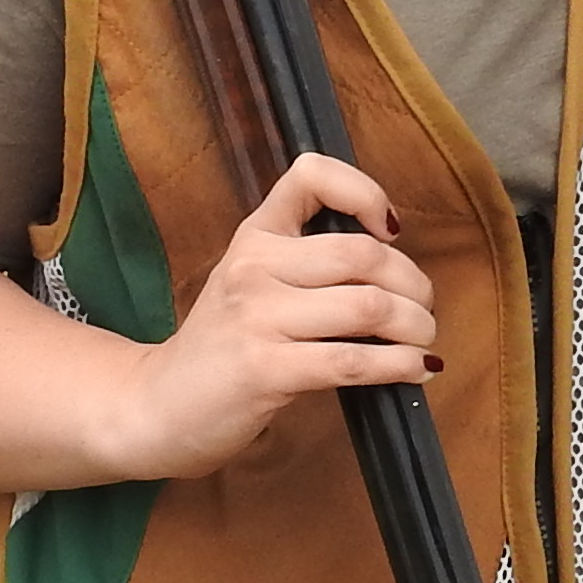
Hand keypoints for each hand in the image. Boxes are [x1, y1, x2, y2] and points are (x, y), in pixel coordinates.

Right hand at [100, 154, 439, 482]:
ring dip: (415, 326)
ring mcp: (257, 318)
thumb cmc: (222, 347)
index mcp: (255, 235)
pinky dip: (400, 365)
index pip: (310, 174)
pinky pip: (354, 360)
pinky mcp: (266, 370)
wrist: (158, 408)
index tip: (390, 230)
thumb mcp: (252, 283)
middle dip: (414, 284)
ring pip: (369, 306)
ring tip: (423, 341)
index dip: (365, 192)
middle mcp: (254, 266)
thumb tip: (394, 263)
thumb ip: (307, 263)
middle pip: (364, 254)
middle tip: (423, 310)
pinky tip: (416, 369)